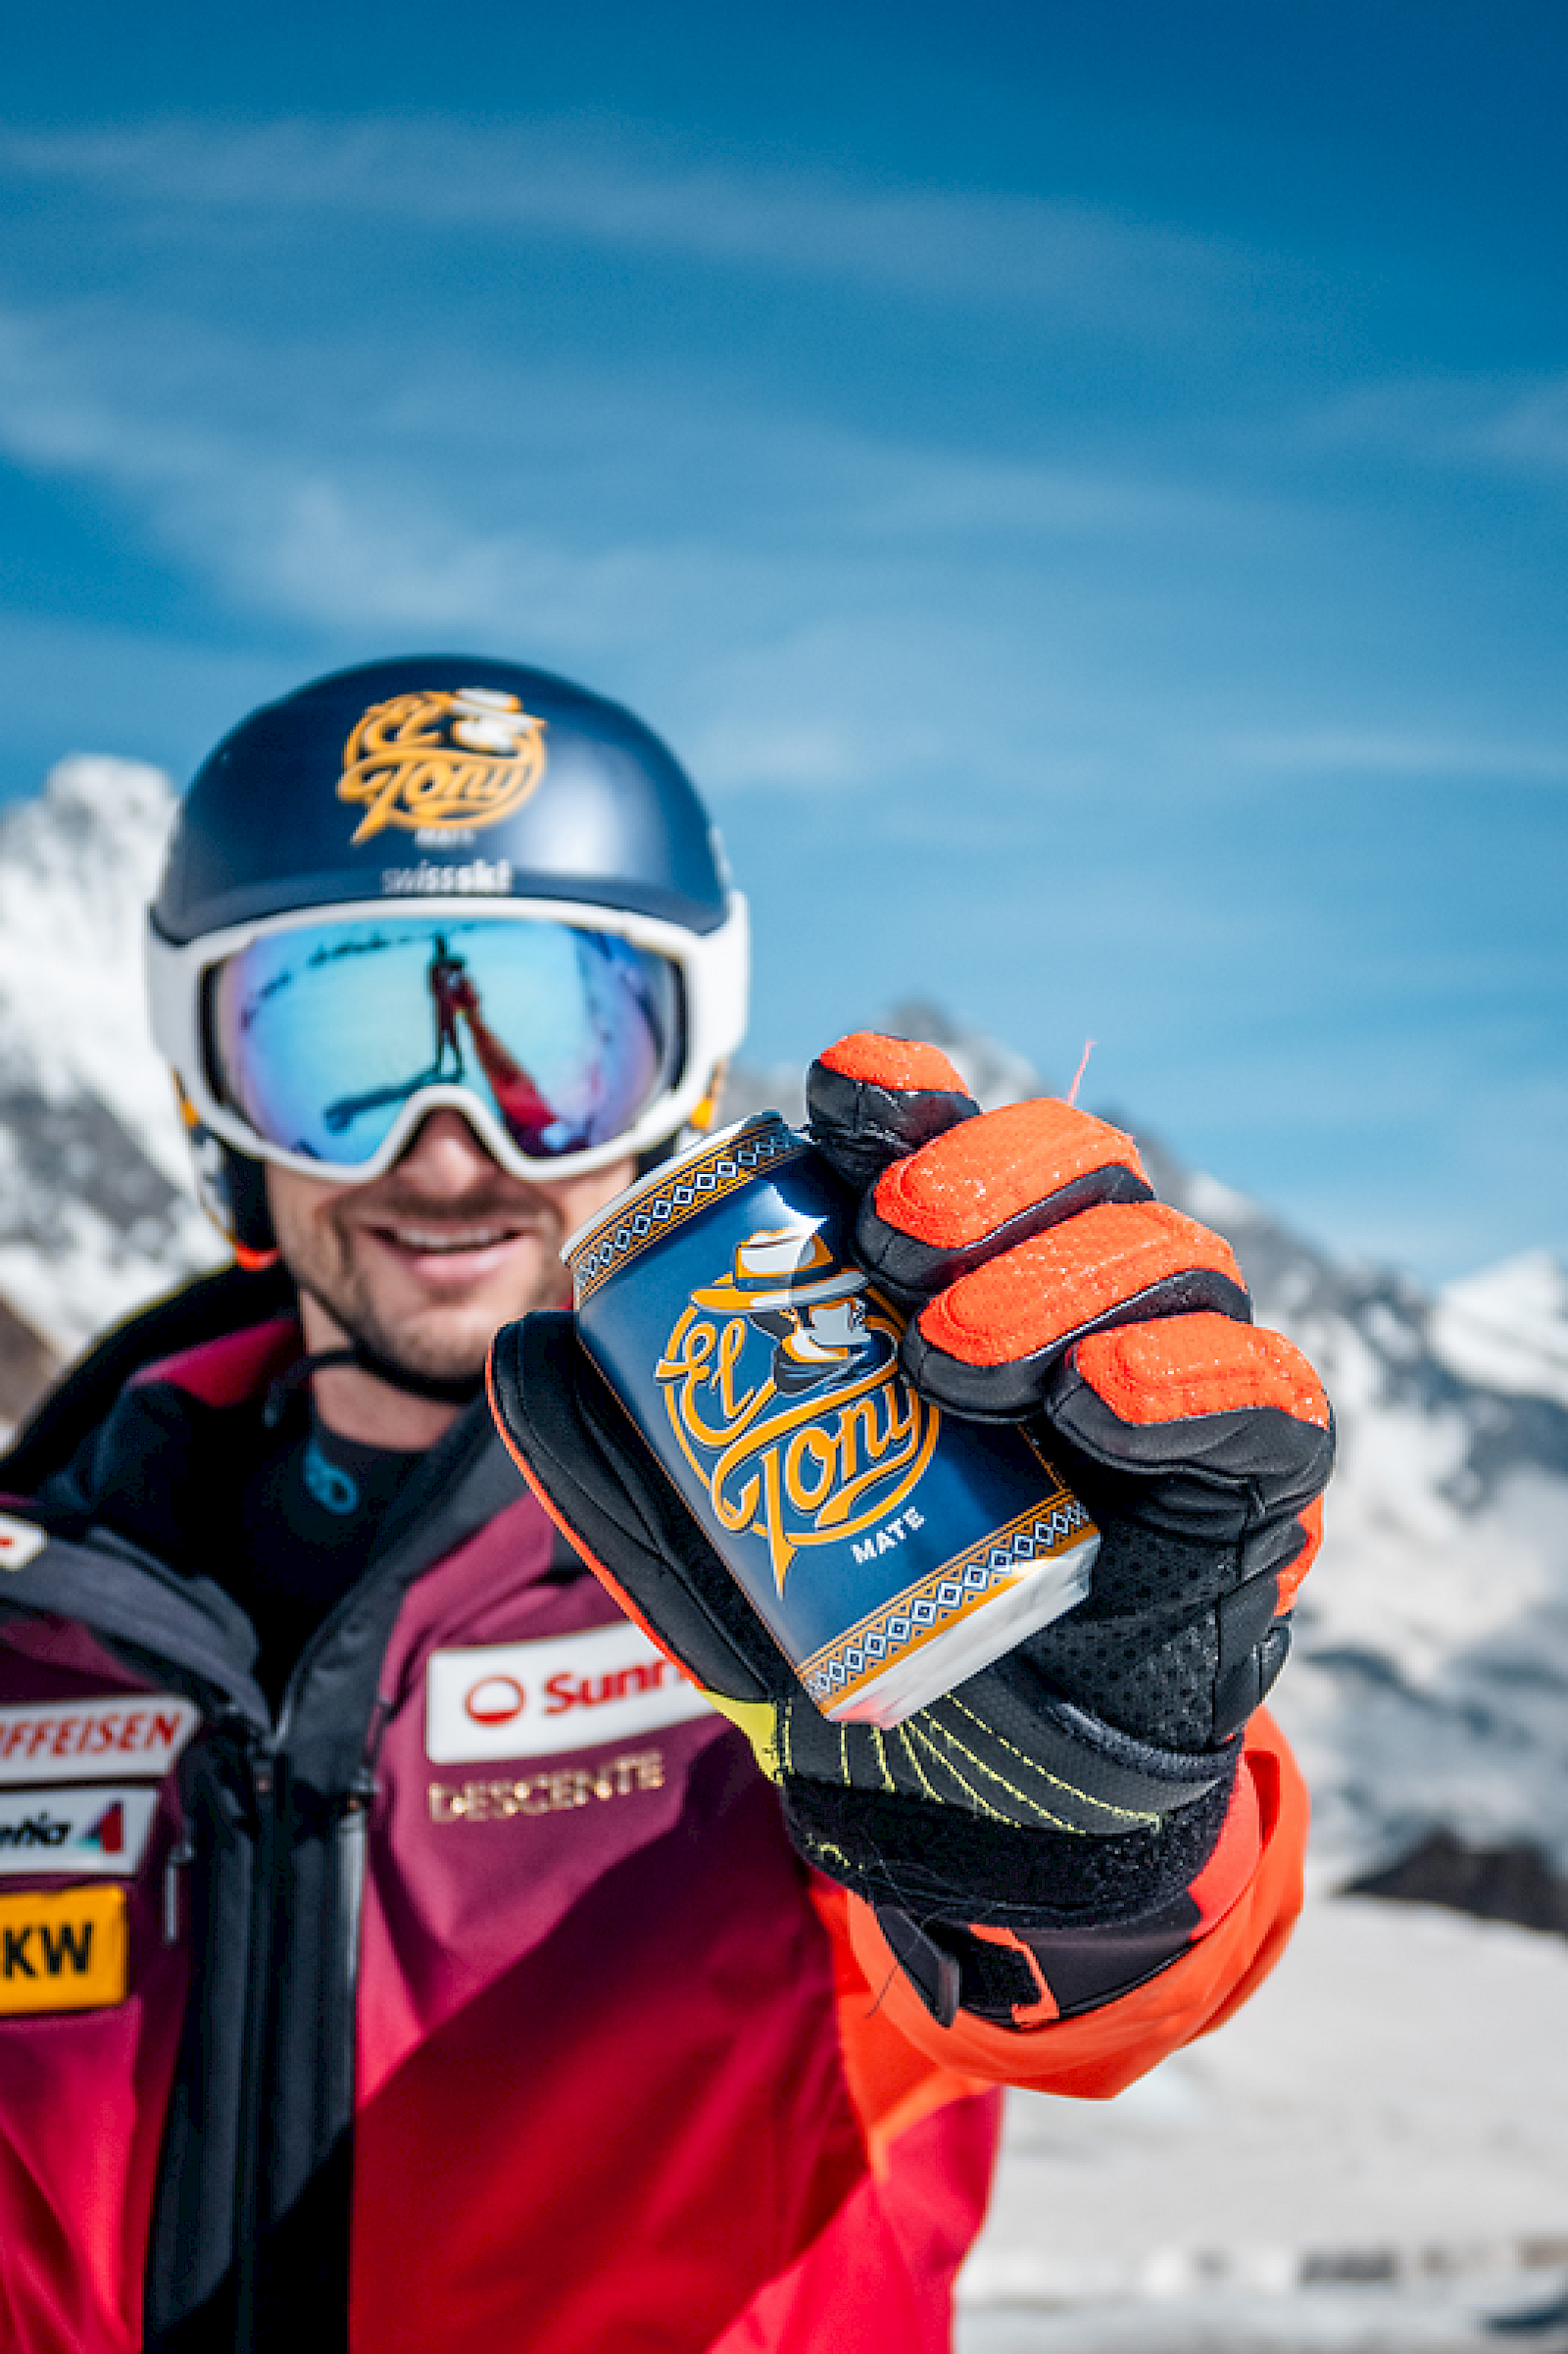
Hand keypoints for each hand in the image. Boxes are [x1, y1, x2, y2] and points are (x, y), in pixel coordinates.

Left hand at [488, 1034, 1330, 1974]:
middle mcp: (1084, 1296)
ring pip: (1163, 1256)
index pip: (953, 1136)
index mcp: (969, 1273)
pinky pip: (1260, 1388)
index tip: (837, 1103)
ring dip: (1060, 1278)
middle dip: (984, 1173)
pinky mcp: (1255, 1470)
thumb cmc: (861, 1620)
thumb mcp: (713, 1542)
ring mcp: (1176, 1373)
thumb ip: (622, 1454)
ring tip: (961, 1362)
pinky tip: (1101, 1402)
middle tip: (894, 1249)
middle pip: (1073, 1162)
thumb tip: (521, 1342)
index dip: (904, 1095)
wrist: (975, 1796)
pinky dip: (1186, 1375)